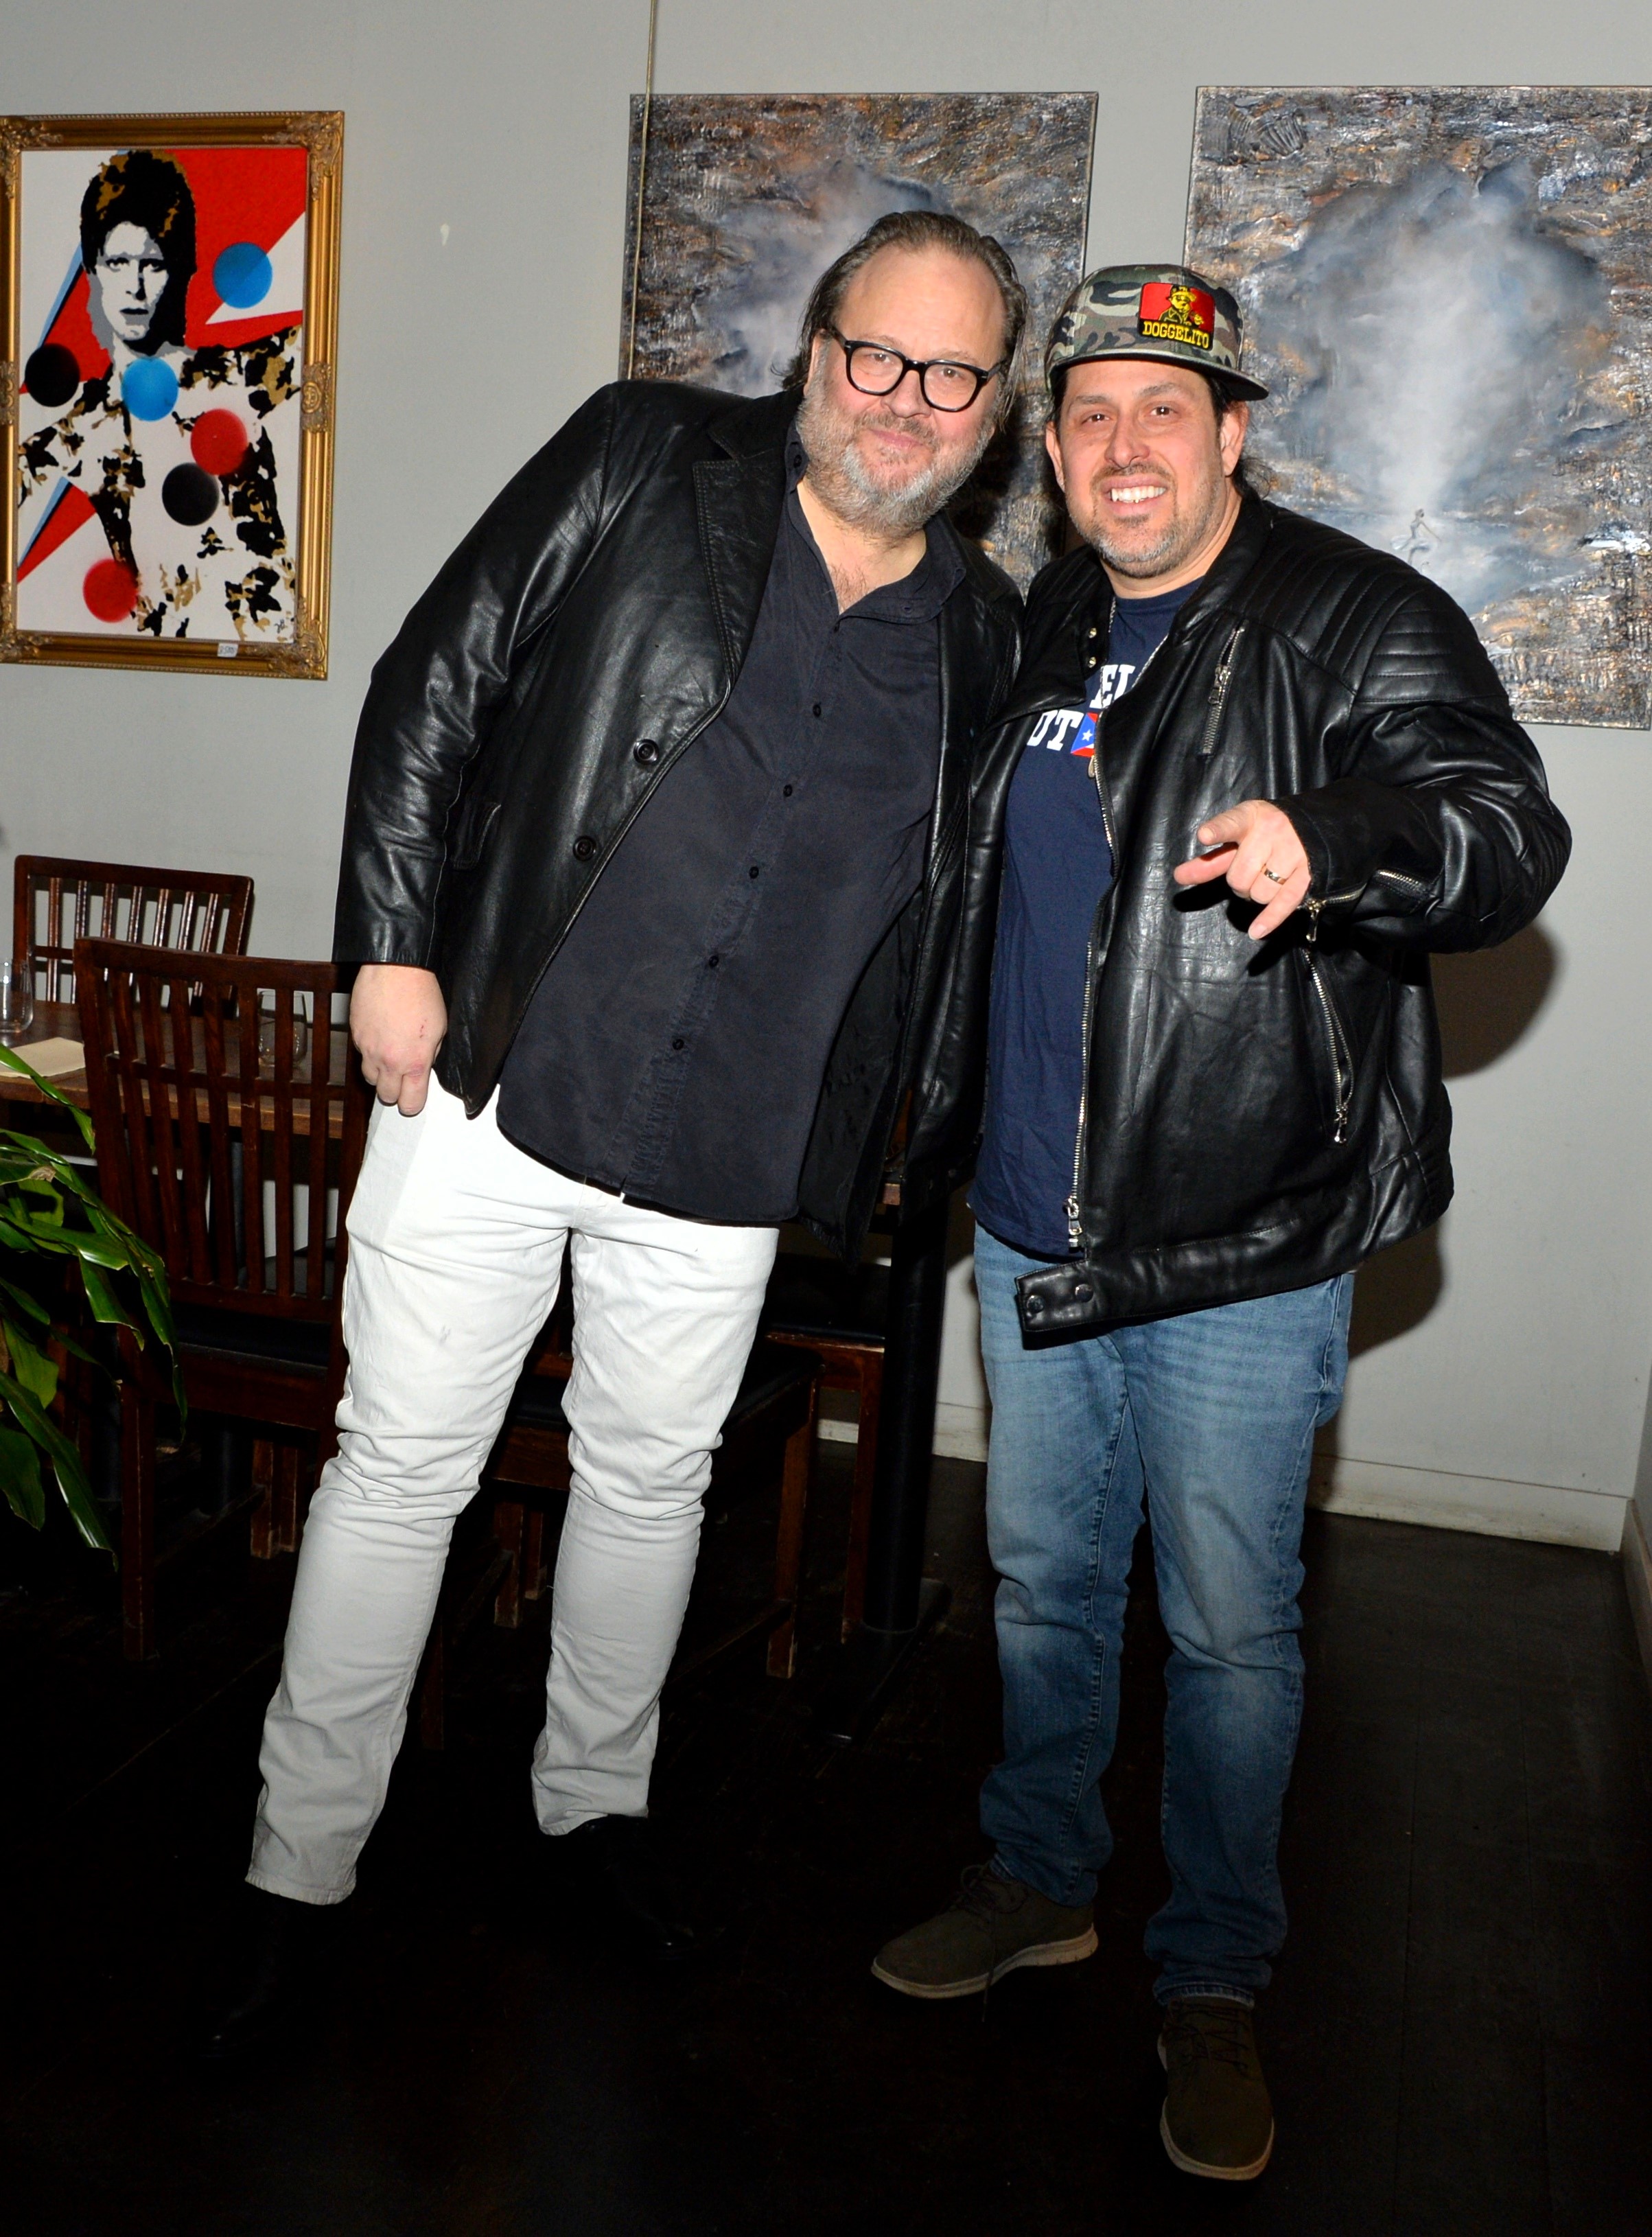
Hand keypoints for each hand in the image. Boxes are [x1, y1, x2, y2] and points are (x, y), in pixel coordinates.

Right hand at [350, 964, 447, 1113]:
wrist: (395, 969)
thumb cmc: (421, 994)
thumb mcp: (439, 1029)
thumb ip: (430, 1055)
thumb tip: (423, 1067)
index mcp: (415, 1063)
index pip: (410, 1103)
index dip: (412, 1104)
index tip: (413, 1099)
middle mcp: (389, 1061)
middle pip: (386, 1096)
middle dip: (394, 1092)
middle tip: (402, 1080)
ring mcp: (369, 1049)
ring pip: (370, 1077)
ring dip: (380, 1074)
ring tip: (390, 1058)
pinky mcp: (356, 1035)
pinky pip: (361, 1054)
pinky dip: (370, 1052)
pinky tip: (380, 1037)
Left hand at [1172, 799, 1310, 940]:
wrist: (1311, 828)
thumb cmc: (1263, 838)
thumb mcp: (1237, 842)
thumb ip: (1210, 861)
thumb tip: (1179, 876)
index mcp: (1250, 818)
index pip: (1231, 824)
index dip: (1217, 830)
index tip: (1203, 835)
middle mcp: (1272, 831)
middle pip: (1239, 876)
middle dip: (1239, 884)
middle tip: (1250, 873)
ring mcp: (1293, 851)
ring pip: (1260, 893)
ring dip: (1257, 895)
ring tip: (1266, 879)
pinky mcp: (1308, 873)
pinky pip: (1285, 901)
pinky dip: (1270, 919)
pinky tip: (1256, 932)